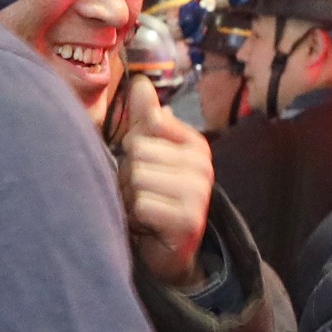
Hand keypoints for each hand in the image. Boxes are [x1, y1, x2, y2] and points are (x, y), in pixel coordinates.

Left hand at [114, 79, 213, 284]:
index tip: (146, 164)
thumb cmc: (154, 195)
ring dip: (130, 196)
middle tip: (143, 193)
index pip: (148, 124)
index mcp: (194, 144)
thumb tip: (140, 81)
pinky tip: (147, 224)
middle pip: (138, 151)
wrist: (169, 250)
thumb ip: (145, 117)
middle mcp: (202, 165)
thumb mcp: (149, 151)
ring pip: (137, 177)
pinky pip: (141, 204)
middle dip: (128, 174)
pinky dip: (136, 217)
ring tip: (144, 207)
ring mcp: (199, 193)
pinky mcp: (189, 220)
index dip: (134, 146)